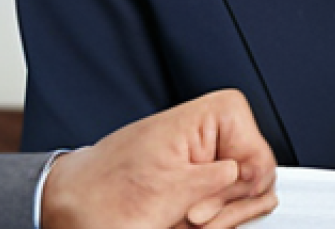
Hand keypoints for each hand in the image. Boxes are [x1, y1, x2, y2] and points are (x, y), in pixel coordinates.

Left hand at [40, 89, 277, 228]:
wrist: (73, 206)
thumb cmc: (106, 190)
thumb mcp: (164, 190)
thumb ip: (215, 181)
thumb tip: (250, 174)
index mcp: (210, 116)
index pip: (261, 156)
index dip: (239, 188)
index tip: (206, 203)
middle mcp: (213, 135)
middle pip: (257, 181)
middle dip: (226, 209)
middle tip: (190, 218)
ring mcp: (208, 162)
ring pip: (245, 202)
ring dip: (217, 221)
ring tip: (180, 220)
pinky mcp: (202, 186)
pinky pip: (227, 212)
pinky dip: (210, 225)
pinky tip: (182, 223)